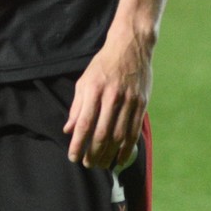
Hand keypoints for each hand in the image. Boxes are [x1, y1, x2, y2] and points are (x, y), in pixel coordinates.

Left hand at [63, 30, 152, 168]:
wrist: (131, 46)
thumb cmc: (104, 64)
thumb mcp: (85, 80)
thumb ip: (77, 106)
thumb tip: (68, 129)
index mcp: (94, 89)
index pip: (84, 123)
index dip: (78, 144)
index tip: (73, 156)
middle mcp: (112, 96)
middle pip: (101, 133)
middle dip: (93, 153)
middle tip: (87, 164)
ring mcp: (129, 101)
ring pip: (118, 136)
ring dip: (109, 154)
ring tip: (101, 164)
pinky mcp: (141, 104)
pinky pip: (134, 131)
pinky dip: (127, 148)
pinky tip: (120, 158)